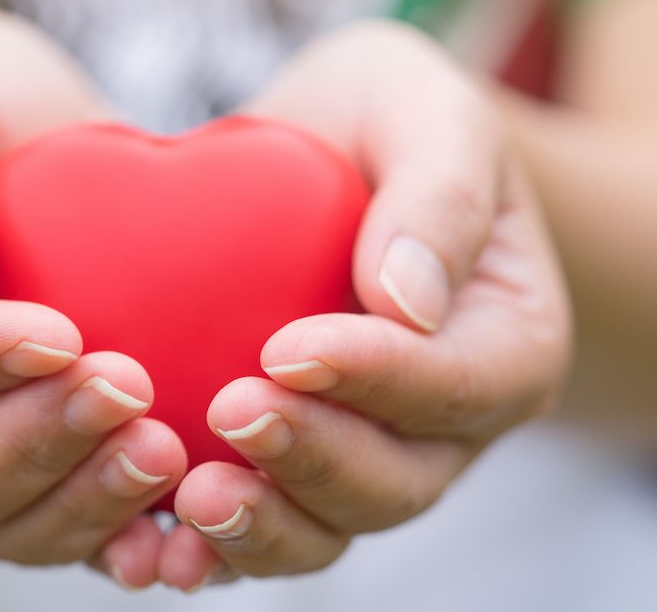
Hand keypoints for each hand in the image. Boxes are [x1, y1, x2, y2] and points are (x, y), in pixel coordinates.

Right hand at [0, 10, 187, 577]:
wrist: (18, 137)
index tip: (58, 331)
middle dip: (35, 441)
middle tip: (129, 388)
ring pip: (4, 521)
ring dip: (85, 500)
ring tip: (167, 451)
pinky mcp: (40, 459)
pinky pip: (71, 526)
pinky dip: (123, 535)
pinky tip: (186, 523)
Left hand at [154, 22, 572, 588]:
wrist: (325, 152)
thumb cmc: (387, 119)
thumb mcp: (428, 110)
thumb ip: (439, 192)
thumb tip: (405, 301)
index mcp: (508, 344)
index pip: (457, 384)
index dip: (375, 379)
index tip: (288, 349)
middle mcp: (447, 425)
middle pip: (396, 481)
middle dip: (312, 459)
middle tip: (229, 412)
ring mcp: (370, 457)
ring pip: (327, 526)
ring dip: (262, 524)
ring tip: (190, 497)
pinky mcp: (291, 466)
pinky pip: (260, 524)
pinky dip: (210, 545)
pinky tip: (148, 541)